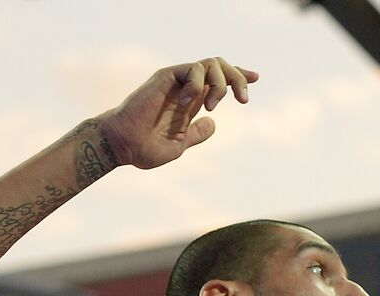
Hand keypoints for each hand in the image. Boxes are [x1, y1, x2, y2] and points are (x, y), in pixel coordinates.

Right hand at [98, 57, 257, 169]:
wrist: (124, 146)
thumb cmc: (145, 148)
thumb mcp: (180, 144)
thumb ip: (197, 133)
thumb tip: (213, 124)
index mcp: (191, 101)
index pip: (219, 80)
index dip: (239, 77)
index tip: (256, 79)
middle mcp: (186, 87)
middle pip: (220, 66)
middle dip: (238, 77)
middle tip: (244, 99)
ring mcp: (176, 81)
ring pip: (210, 63)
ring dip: (221, 82)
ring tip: (213, 105)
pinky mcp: (166, 77)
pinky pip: (192, 68)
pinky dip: (198, 83)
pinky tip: (191, 102)